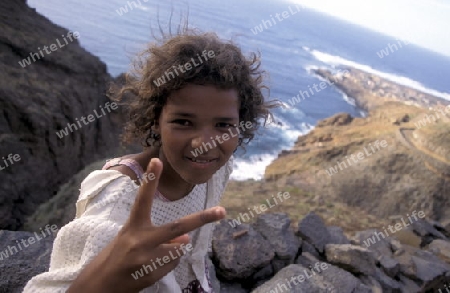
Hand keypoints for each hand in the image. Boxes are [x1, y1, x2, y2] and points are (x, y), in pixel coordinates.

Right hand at [68, 158, 225, 292]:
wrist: (100, 286)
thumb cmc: (116, 256)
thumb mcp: (132, 239)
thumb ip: (156, 233)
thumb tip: (186, 237)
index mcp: (132, 226)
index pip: (143, 199)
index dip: (150, 179)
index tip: (157, 161)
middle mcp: (140, 240)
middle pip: (178, 227)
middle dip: (202, 218)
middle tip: (221, 211)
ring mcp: (147, 259)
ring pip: (178, 248)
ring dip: (174, 250)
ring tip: (152, 256)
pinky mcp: (152, 274)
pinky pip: (173, 263)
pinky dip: (168, 263)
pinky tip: (150, 267)